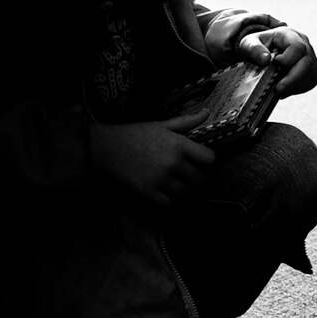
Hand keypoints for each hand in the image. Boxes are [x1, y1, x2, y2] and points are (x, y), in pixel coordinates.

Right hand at [87, 109, 215, 212]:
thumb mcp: (161, 125)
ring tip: (178, 187)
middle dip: (196, 178)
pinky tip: (166, 195)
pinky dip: (171, 202)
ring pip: (187, 195)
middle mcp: (174, 163)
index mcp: (179, 144)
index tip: (200, 161)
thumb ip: (186, 121)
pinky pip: (170, 205)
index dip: (207, 160)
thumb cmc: (135, 134)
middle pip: (200, 180)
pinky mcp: (149, 193)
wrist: (106, 148)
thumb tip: (206, 112)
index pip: (210, 159)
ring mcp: (162, 180)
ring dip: (185, 192)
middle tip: (188, 176)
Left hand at [238, 26, 316, 96]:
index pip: (297, 47)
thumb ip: (253, 49)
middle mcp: (305, 44)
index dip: (288, 58)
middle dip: (292, 79)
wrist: (263, 52)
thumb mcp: (248, 44)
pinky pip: (310, 81)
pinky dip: (298, 88)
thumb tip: (266, 59)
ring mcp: (311, 58)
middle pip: (307, 62)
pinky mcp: (312, 70)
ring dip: (295, 85)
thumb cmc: (256, 47)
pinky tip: (285, 89)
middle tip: (278, 90)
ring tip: (278, 90)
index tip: (275, 63)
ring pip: (310, 74)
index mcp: (290, 35)